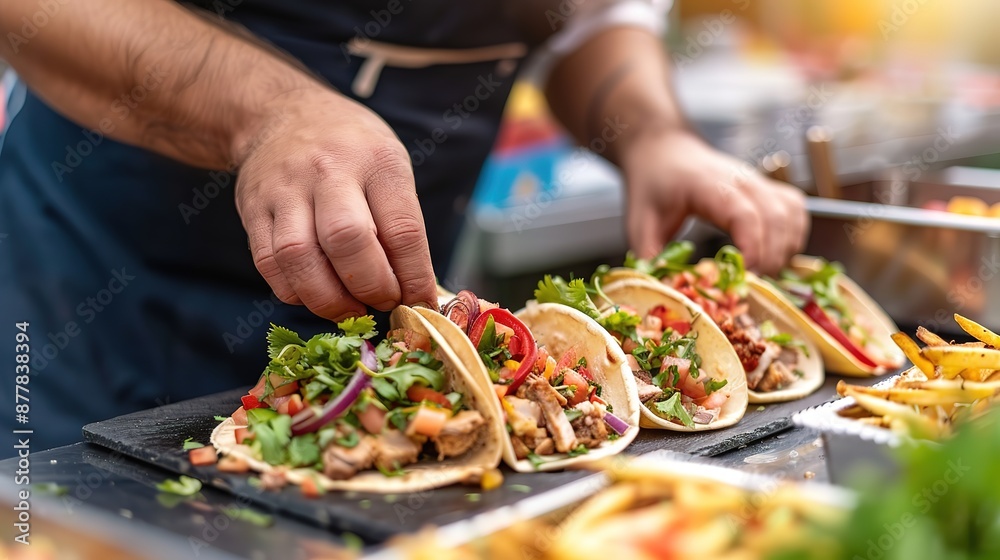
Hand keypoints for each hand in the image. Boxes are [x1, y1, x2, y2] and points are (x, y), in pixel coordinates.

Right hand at [235, 88, 436, 319]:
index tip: (419, 303)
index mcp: (377, 160)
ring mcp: (285, 189)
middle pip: (347, 239)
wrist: (282, 114)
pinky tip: (314, 294)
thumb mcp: (389, 167)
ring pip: (299, 257)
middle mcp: (328, 170)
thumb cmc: (351, 150)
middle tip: (383, 304)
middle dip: (370, 286)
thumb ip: (400, 226)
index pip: (402, 230)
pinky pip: (269, 263)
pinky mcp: (253, 208)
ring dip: (328, 299)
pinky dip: (294, 292)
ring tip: (349, 310)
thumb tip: (416, 292)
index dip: (413, 278)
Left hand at [620, 130, 808, 274]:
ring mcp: (757, 182)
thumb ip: (650, 256)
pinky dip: (794, 235)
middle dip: (771, 256)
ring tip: (763, 273)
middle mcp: (741, 180)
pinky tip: (777, 254)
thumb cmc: (653, 185)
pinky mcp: (766, 188)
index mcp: (709, 186)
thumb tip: (663, 290)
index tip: (747, 275)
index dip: (752, 247)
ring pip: (792, 213)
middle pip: (776, 216)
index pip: (744, 214)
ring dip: (785, 248)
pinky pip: (795, 210)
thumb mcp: (639, 222)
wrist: (664, 151)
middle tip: (752, 285)